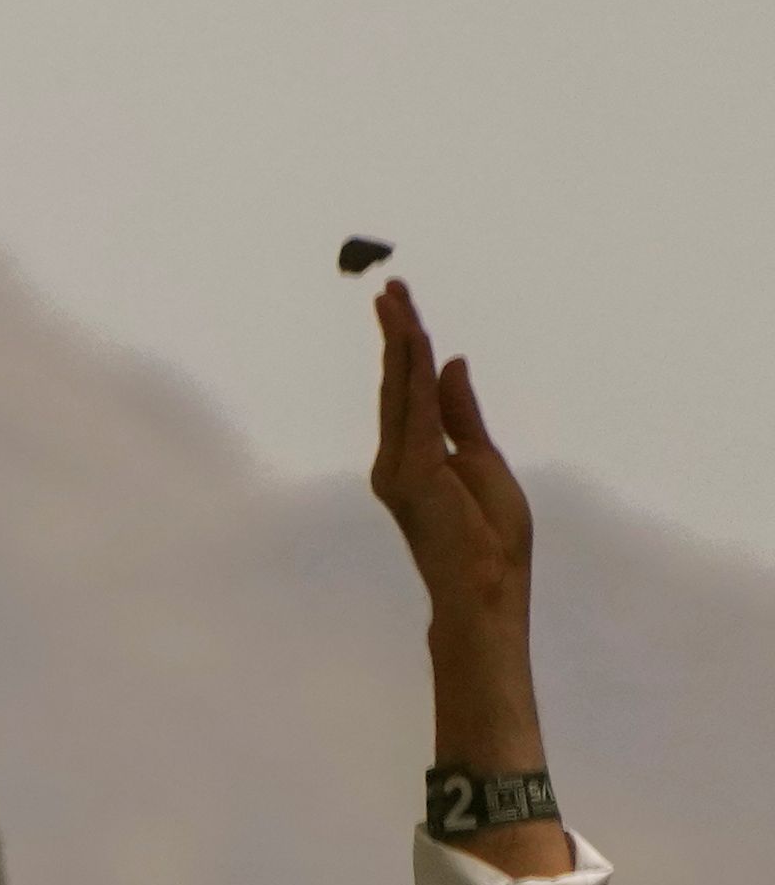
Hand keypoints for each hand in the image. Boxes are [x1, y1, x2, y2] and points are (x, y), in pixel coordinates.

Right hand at [369, 281, 529, 634]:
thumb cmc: (492, 543)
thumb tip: (451, 363)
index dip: (407, 350)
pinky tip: (418, 339)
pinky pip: (415, 408)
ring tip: (396, 302)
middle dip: (396, 335)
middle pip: (398, 384)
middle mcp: (394, 459)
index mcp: (414, 459)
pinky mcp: (411, 470)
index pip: (410, 393)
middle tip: (392, 291)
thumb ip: (461, 415)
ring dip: (400, 342)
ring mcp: (397, 465)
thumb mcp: (484, 464)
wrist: (486, 594)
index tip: (403, 308)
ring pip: (402, 389)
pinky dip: (415, 369)